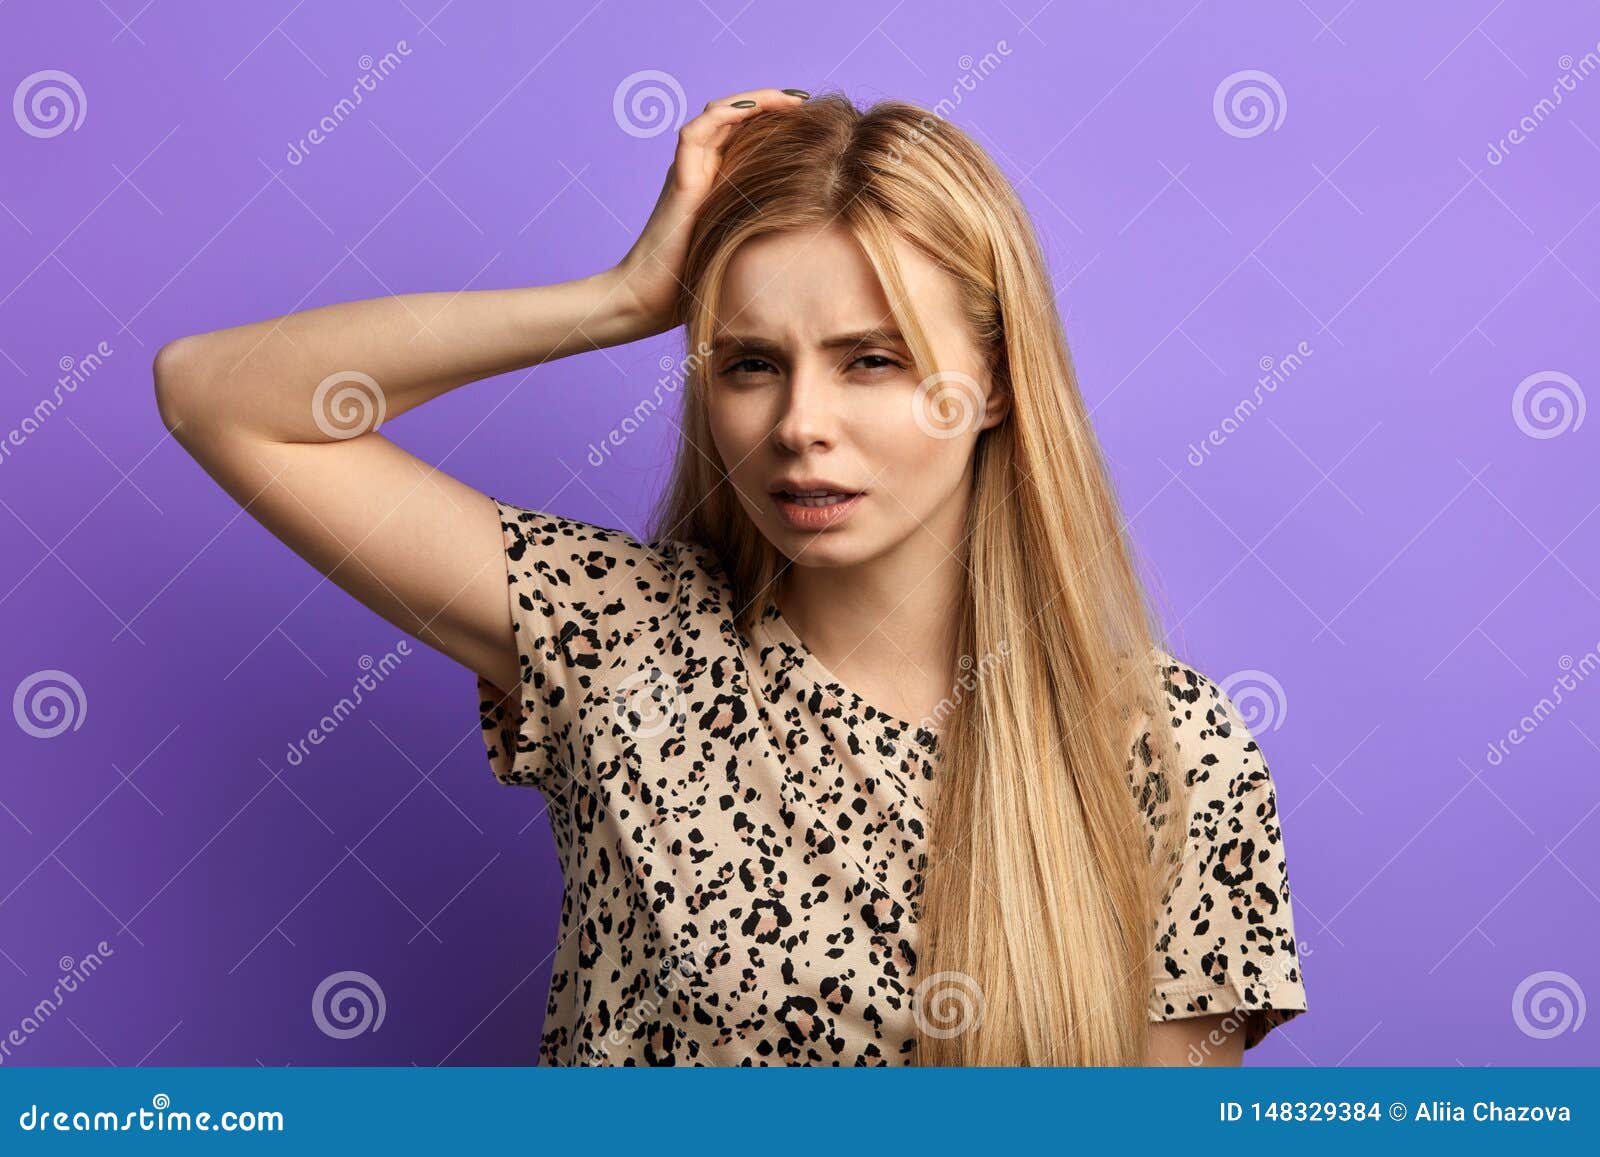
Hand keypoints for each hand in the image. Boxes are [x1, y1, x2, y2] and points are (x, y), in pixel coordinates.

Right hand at [607, 87, 808, 336]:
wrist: (653, 300)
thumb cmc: (698, 284)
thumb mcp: (746, 249)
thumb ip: (768, 233)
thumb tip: (815, 240)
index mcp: (716, 181)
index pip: (744, 133)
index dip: (773, 118)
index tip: (809, 116)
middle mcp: (700, 169)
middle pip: (732, 117)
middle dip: (769, 102)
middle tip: (804, 100)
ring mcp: (687, 172)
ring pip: (715, 115)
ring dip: (752, 100)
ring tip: (788, 99)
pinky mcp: (679, 182)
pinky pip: (694, 133)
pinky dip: (723, 115)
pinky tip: (753, 110)